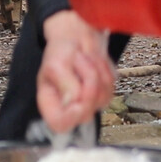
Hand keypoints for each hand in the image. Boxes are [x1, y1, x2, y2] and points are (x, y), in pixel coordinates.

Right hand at [37, 10, 115, 132]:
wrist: (76, 37)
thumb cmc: (61, 50)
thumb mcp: (57, 64)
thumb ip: (65, 85)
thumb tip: (73, 102)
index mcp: (50, 103)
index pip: (59, 124)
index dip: (70, 117)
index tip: (79, 103)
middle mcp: (69, 108)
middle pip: (85, 114)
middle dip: (87, 85)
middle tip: (79, 60)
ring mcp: (88, 103)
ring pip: (101, 100)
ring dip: (96, 73)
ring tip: (84, 59)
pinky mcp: (102, 94)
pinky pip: (111, 89)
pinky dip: (105, 72)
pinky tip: (95, 63)